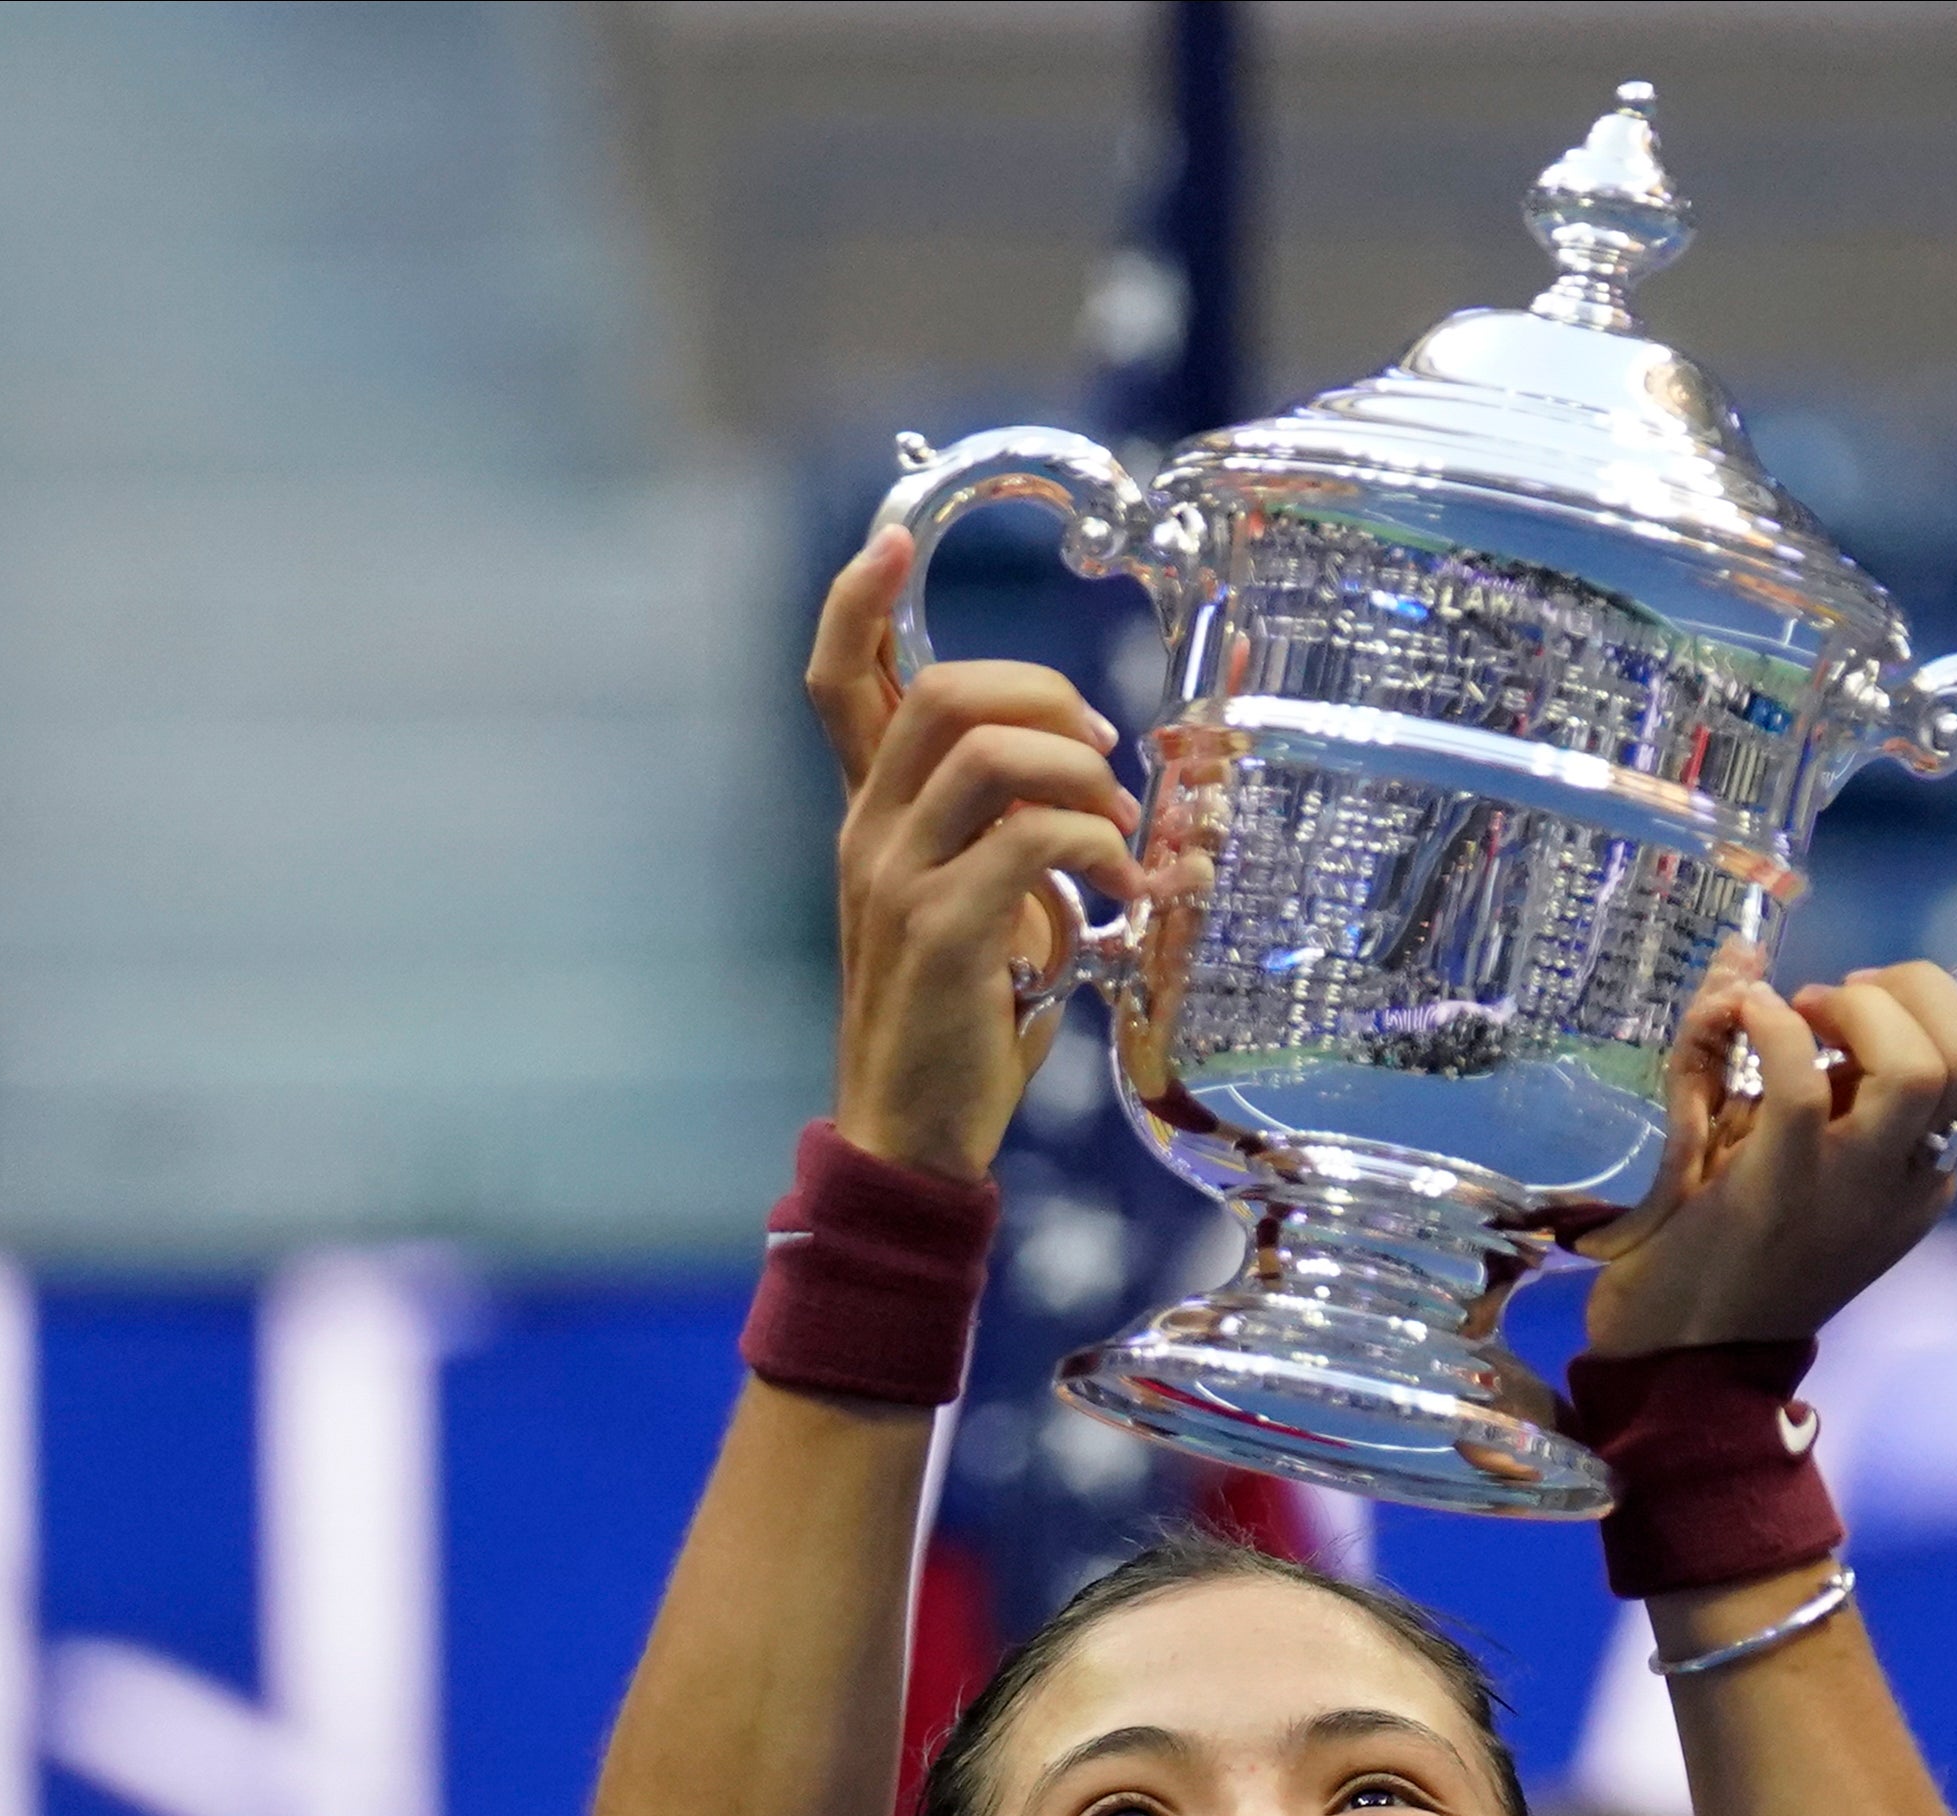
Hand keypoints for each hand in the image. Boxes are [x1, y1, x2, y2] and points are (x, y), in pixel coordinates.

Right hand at [803, 530, 1139, 1179]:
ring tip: (1120, 835)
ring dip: (1084, 776)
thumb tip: (1104, 797)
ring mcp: (897, 879)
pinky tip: (1121, 890)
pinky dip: (1097, 848)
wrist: (908, 1136)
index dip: (859, 600)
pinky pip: (1033, 838)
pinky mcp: (943, 929)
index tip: (896, 538)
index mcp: (870, 818)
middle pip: (948, 694)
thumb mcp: (978, 909)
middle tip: (1106, 756)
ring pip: (993, 752)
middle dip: (1049, 697)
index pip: (835, 680)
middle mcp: (869, 833)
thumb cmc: (955, 1023)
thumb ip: (1012, 840)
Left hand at [1577, 953, 1956, 1357]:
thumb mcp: (1787, 1161)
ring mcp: (1849, 1194)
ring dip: (1859, 1010)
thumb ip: (1792, 1072)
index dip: (1929, 1004)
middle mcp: (1906, 1187)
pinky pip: (1801, 1085)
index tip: (1852, 1000)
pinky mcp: (1777, 1195)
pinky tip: (1741, 1020)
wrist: (1678, 1365)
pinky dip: (1773, 1029)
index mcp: (1922, 1179)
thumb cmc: (1724, 1255)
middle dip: (1912, 990)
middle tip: (1831, 1000)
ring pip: (1916, 1070)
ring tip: (1798, 1011)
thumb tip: (1747, 960)